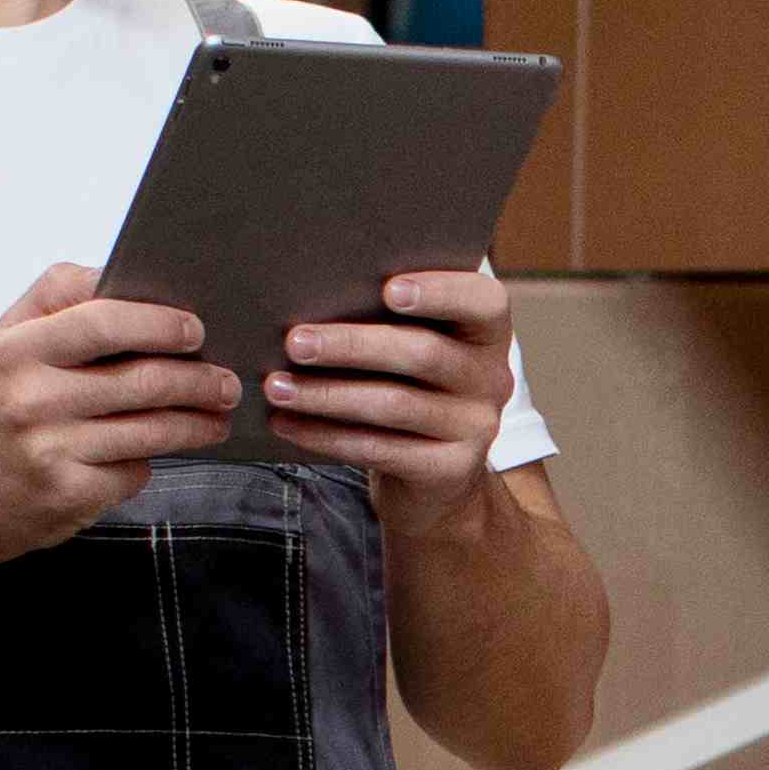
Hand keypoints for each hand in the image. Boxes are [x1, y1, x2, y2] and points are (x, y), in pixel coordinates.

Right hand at [0, 262, 240, 564]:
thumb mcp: (1, 345)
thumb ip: (56, 303)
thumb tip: (126, 281)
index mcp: (15, 350)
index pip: (103, 320)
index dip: (159, 322)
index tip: (195, 328)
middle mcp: (30, 399)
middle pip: (142, 380)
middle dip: (198, 380)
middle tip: (226, 381)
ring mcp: (50, 450)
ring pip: (151, 430)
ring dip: (197, 422)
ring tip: (216, 415)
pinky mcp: (69, 495)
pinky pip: (134, 471)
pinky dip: (151, 461)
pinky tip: (156, 452)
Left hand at [262, 265, 526, 505]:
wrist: (437, 481)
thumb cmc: (410, 390)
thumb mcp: (413, 348)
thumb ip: (386, 319)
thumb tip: (309, 294)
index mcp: (486, 332)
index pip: (482, 301)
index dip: (440, 292)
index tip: (388, 288)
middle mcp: (491, 378)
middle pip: (423, 354)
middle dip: (352, 346)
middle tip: (295, 342)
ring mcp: (475, 427)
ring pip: (394, 405)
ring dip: (328, 394)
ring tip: (277, 387)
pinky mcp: (450, 470)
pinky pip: (380, 449)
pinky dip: (327, 436)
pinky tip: (288, 424)